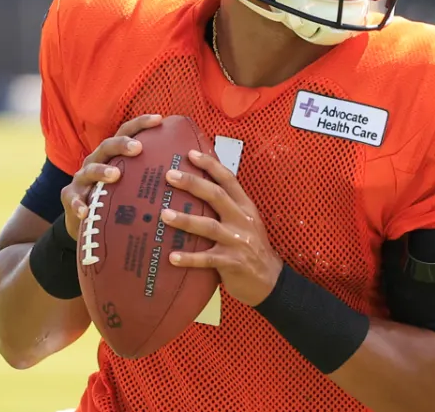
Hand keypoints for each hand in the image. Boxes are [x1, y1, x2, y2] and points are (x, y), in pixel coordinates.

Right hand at [60, 114, 163, 239]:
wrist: (86, 222)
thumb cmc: (116, 199)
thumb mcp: (132, 184)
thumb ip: (152, 175)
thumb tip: (190, 171)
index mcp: (113, 155)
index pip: (126, 133)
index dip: (141, 123)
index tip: (160, 119)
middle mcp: (96, 161)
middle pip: (107, 146)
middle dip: (121, 144)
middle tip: (138, 148)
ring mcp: (81, 179)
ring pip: (90, 170)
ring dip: (102, 171)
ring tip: (115, 176)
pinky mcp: (70, 198)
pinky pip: (73, 200)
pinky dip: (78, 205)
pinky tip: (85, 211)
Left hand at [162, 149, 283, 306]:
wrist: (270, 280)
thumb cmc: (251, 248)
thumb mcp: (246, 222)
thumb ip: (228, 207)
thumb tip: (198, 189)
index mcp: (246, 207)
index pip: (229, 179)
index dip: (210, 165)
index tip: (190, 154)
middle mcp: (243, 220)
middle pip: (217, 196)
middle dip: (193, 184)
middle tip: (170, 176)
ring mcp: (238, 241)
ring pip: (209, 226)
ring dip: (185, 220)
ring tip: (164, 215)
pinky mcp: (232, 263)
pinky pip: (207, 259)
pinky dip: (189, 258)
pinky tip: (171, 257)